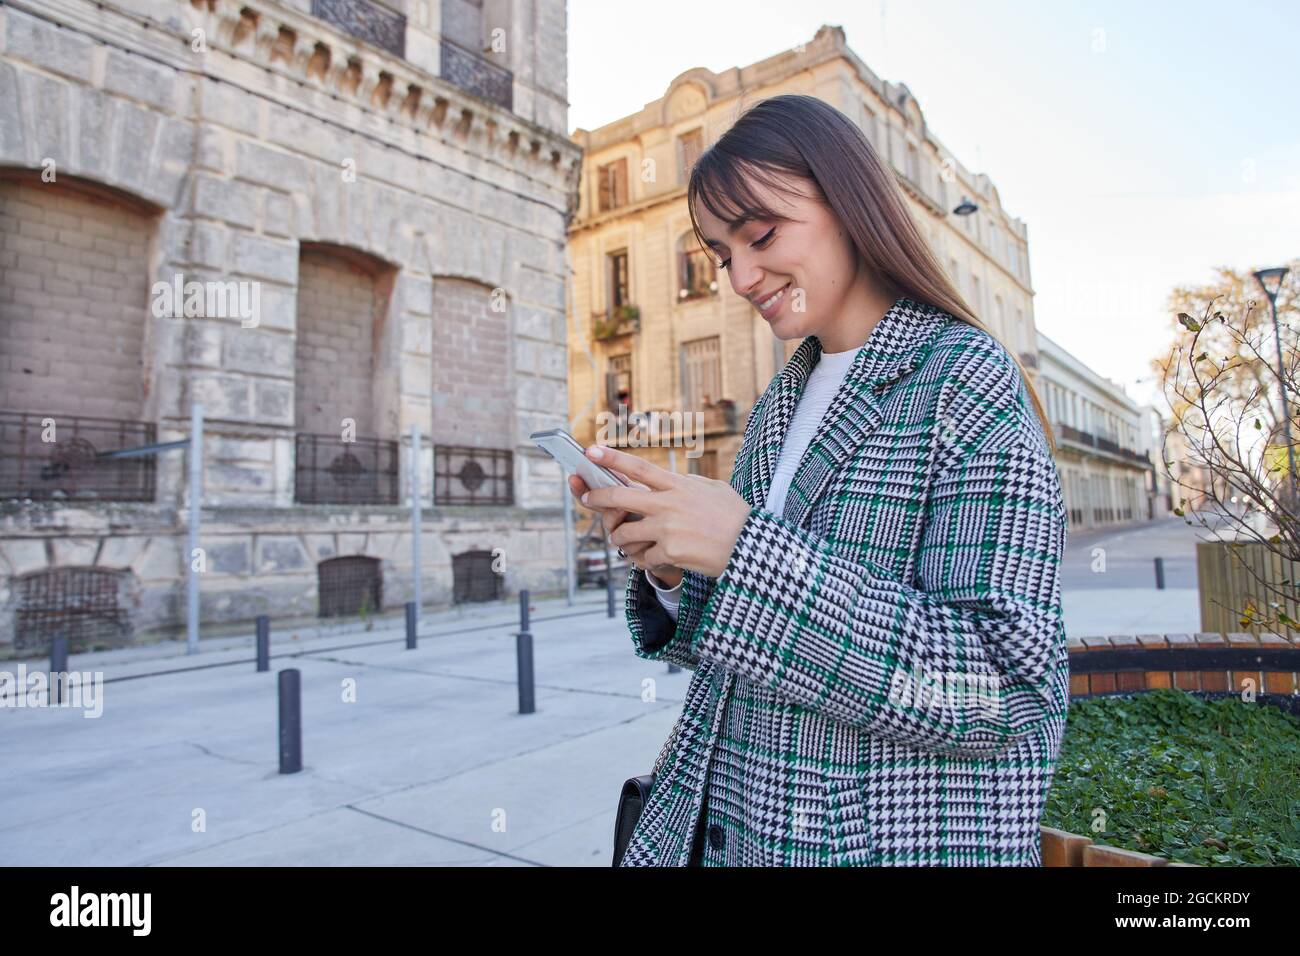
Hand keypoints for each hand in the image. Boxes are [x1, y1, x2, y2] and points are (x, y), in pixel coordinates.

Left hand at [579, 445, 752, 579]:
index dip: (612, 459)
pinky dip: (644, 560)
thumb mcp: (713, 488)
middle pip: (619, 497)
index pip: (639, 467)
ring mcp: (667, 529)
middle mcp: (668, 504)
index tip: (591, 452)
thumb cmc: (735, 517)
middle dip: (596, 497)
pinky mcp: (669, 552)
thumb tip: (673, 480)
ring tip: (627, 541)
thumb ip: (688, 483)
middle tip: (587, 497)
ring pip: (624, 532)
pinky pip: (642, 557)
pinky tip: (653, 560)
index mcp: (679, 485)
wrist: (749, 546)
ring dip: (621, 538)